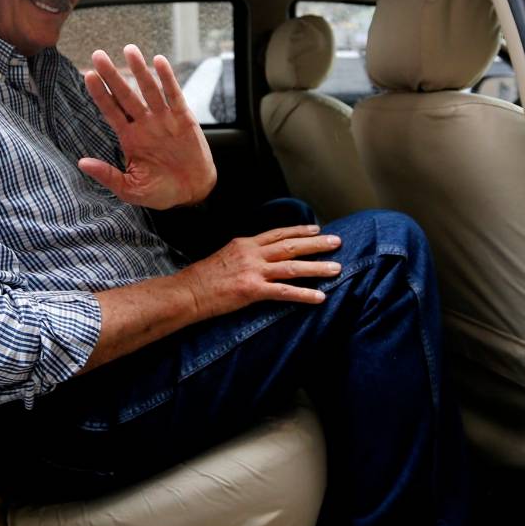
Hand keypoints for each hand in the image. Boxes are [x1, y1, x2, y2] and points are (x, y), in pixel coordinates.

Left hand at [80, 45, 216, 209]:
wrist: (192, 192)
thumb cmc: (160, 191)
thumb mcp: (130, 189)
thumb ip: (108, 175)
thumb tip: (81, 163)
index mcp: (129, 137)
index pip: (111, 111)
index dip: (100, 94)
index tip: (87, 76)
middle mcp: (144, 123)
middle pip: (125, 94)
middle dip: (112, 76)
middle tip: (98, 55)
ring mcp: (163, 119)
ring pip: (148, 89)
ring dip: (139, 70)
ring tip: (129, 50)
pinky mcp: (183, 118)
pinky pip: (173, 95)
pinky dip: (167, 79)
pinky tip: (159, 62)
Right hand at [178, 224, 343, 318]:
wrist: (187, 292)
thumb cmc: (202, 278)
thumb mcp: (224, 256)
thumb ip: (244, 255)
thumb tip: (259, 257)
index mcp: (245, 244)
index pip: (278, 233)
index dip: (299, 230)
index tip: (316, 229)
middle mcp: (252, 253)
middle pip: (291, 245)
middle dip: (316, 244)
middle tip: (337, 242)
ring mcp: (253, 271)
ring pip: (293, 266)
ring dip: (317, 267)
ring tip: (336, 268)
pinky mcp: (252, 290)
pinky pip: (284, 292)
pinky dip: (304, 294)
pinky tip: (319, 297)